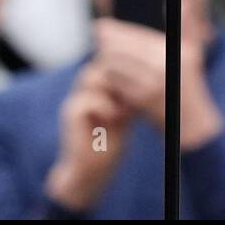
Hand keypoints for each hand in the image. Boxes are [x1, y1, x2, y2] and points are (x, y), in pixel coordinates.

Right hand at [45, 62, 135, 211]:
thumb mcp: (128, 109)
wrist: (94, 166)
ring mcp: (76, 98)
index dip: (126, 65)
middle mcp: (86, 87)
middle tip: (133, 97)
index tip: (143, 83)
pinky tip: (114, 118)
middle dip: (121, 76)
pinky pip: (87, 99)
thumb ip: (132, 90)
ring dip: (112, 90)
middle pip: (101, 62)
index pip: (110, 58)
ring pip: (93, 76)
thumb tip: (153, 73)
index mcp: (98, 83)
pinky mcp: (71, 113)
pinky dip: (104, 107)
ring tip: (124, 109)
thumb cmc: (113, 138)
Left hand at [93, 11, 223, 148]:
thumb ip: (185, 23)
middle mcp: (162, 66)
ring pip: (114, 66)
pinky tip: (106, 73)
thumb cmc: (190, 83)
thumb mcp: (193, 51)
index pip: (135, 36)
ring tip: (100, 55)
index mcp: (172, 51)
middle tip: (95, 39)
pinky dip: (108, 77)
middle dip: (104, 43)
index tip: (99, 26)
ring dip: (103, 60)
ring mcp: (151, 84)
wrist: (191, 122)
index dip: (113, 30)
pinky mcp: (141, 100)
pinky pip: (116, 84)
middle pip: (121, 49)